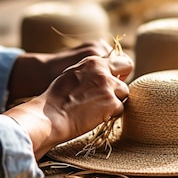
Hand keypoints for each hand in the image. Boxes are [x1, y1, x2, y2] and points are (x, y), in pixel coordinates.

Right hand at [4, 52, 132, 159]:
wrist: (51, 116)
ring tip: (97, 107)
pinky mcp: (111, 103)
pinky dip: (111, 114)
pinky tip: (96, 116)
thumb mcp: (73, 73)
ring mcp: (108, 87)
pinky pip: (120, 109)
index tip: (110, 81)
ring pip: (125, 92)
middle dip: (121, 81)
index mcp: (93, 61)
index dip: (118, 71)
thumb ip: (91, 71)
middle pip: (127, 71)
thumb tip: (105, 73)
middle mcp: (102, 71)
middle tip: (110, 94)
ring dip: (115, 100)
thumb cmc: (57, 98)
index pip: (121, 60)